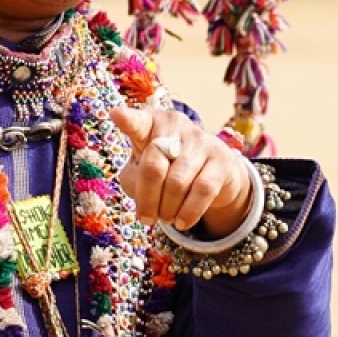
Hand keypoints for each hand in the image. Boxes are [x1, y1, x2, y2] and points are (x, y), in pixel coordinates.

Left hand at [109, 104, 253, 237]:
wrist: (212, 174)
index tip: (116, 114)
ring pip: (177, 182)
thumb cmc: (166, 169)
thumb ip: (134, 179)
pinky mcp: (221, 160)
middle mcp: (175, 126)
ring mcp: (200, 140)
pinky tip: (181, 222)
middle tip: (146, 218)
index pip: (137, 122)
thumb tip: (145, 197)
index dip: (127, 120)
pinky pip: (202, 190)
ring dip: (168, 209)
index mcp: (150, 123)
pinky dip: (189, 212)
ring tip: (166, 218)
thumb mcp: (142, 172)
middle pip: (154, 165)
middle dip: (148, 199)